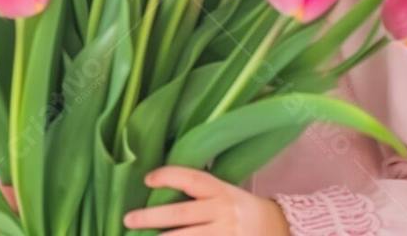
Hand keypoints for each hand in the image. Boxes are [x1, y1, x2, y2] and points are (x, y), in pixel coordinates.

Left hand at [123, 167, 290, 234]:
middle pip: (182, 213)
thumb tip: (162, 187)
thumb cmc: (241, 207)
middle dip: (152, 217)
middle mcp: (223, 211)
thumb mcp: (225, 191)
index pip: (192, 178)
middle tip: (128, 219)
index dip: (169, 176)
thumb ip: (200, 191)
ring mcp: (227, 234)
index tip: (147, 179)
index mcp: (221, 190)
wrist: (278, 227)